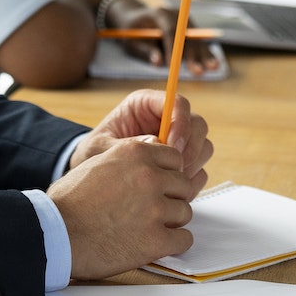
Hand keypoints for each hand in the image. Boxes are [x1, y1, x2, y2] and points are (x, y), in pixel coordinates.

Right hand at [48, 138, 198, 278]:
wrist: (55, 234)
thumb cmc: (68, 203)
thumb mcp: (96, 164)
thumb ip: (127, 162)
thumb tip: (148, 162)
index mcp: (135, 153)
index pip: (174, 159)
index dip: (166, 175)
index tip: (157, 187)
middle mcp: (150, 176)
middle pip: (183, 186)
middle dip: (171, 198)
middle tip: (151, 211)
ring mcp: (155, 208)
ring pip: (184, 212)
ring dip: (171, 222)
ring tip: (146, 228)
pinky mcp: (156, 239)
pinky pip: (184, 239)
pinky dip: (172, 244)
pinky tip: (153, 244)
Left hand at [70, 88, 212, 184]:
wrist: (92, 178)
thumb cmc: (93, 154)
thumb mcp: (100, 148)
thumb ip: (125, 145)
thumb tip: (154, 142)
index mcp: (146, 105)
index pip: (177, 103)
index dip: (181, 123)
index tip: (172, 147)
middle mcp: (166, 120)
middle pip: (197, 124)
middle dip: (191, 147)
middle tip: (176, 169)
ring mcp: (177, 142)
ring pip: (202, 146)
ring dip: (193, 165)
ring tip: (172, 182)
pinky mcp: (180, 163)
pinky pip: (199, 168)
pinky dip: (191, 180)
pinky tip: (173, 192)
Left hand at [104, 0, 222, 72]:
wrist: (135, 17)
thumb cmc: (132, 32)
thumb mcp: (132, 41)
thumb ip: (146, 51)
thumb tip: (159, 63)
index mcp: (159, 13)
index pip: (169, 30)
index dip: (172, 49)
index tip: (172, 66)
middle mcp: (175, 14)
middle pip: (187, 35)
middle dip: (193, 55)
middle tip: (197, 72)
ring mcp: (184, 20)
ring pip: (196, 38)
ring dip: (204, 54)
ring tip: (212, 68)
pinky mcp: (189, 27)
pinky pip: (198, 41)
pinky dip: (205, 52)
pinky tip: (214, 63)